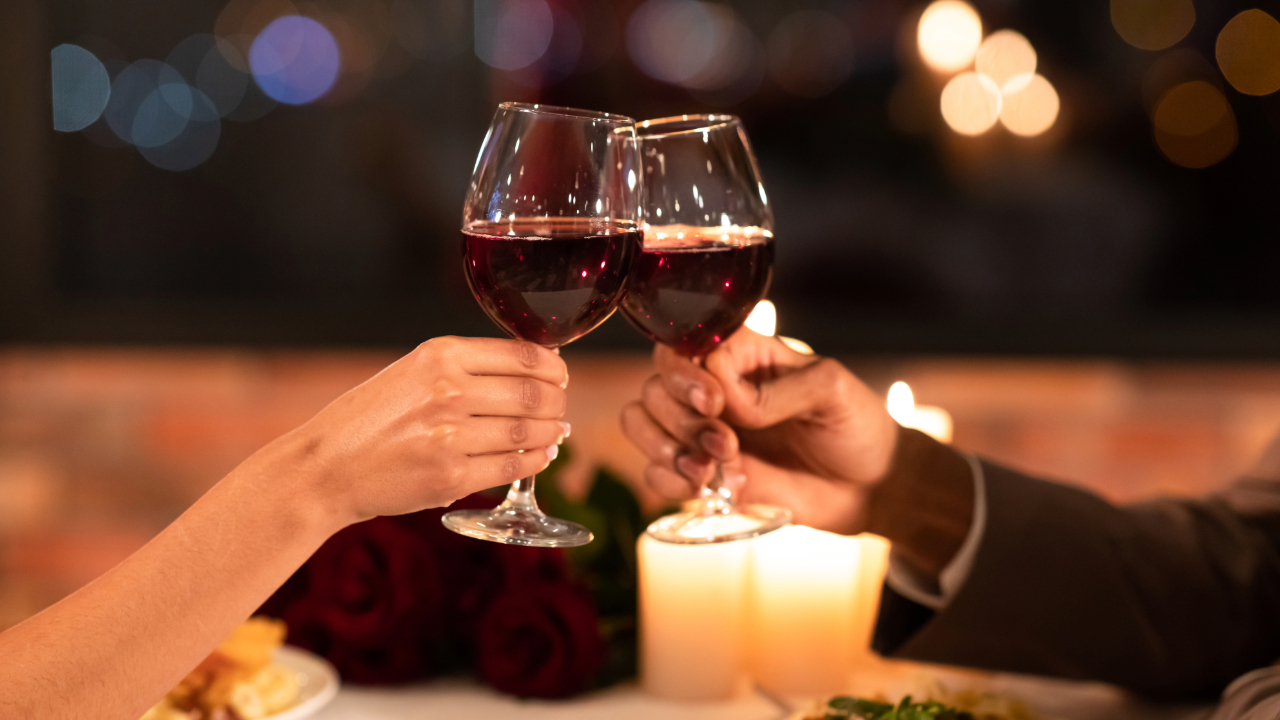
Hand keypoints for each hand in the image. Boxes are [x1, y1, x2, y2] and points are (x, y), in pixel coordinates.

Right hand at [263, 336, 568, 525]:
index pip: (522, 355)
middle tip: (560, 408)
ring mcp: (450, 436)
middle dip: (556, 403)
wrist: (326, 466)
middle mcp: (448, 390)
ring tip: (556, 433)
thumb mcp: (413, 371)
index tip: (560, 376)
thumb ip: (466, 368)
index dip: (553, 368)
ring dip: (552, 433)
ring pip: (528, 432)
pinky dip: (535, 462)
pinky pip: (512, 467)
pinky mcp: (451, 476)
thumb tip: (535, 372)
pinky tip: (540, 457)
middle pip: (533, 395)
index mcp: (440, 355)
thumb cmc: (372, 418)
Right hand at [620, 328, 897, 533]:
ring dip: (664, 448)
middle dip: (680, 420)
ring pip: (640, 423)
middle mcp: (714, 388)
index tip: (716, 403)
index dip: (688, 375)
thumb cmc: (857, 426)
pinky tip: (707, 489)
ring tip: (709, 472)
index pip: (684, 347)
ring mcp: (703, 431)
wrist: (872, 488)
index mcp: (743, 355)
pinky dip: (668, 482)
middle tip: (725, 445)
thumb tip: (731, 402)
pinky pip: (654, 472)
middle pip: (654, 386)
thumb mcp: (832, 390)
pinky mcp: (702, 473)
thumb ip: (780, 390)